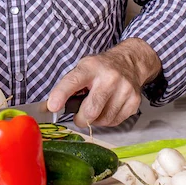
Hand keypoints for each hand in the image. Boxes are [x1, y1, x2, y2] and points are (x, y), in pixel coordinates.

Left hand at [45, 40, 161, 127]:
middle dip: (80, 119)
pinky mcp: (134, 101)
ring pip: (103, 120)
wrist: (129, 62)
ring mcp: (124, 90)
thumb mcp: (83, 69)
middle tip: (78, 116)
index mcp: (91, 68)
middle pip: (91, 110)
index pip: (73, 81)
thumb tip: (52, 107)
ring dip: (95, 120)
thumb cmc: (101, 68)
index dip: (61, 94)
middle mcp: (109, 78)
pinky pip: (114, 122)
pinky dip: (107, 120)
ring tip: (96, 108)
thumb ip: (69, 86)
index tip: (52, 107)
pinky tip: (107, 108)